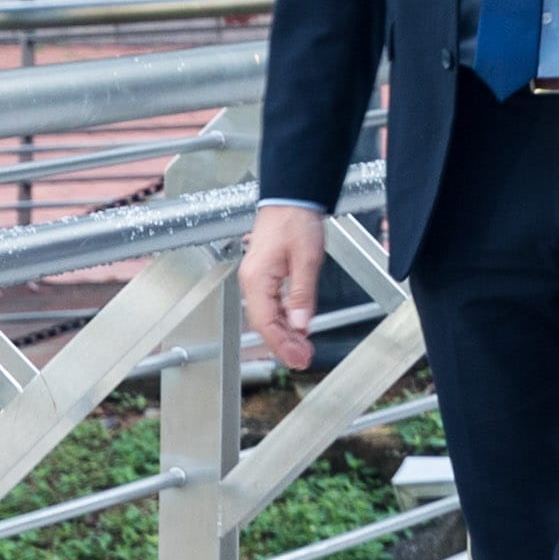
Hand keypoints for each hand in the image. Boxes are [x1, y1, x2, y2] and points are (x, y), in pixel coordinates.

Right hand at [239, 202, 334, 372]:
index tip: (297, 358)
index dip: (281, 343)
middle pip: (265, 323)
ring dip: (285, 334)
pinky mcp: (265, 277)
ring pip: (268, 316)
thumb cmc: (295, 222)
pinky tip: (298, 328)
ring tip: (303, 349)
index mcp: (257, 279)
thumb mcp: (306, 259)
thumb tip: (302, 324)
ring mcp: (257, 280)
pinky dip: (285, 319)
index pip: (266, 321)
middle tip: (303, 359)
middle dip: (283, 344)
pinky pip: (272, 305)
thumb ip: (302, 294)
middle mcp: (252, 282)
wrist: (291, 200)